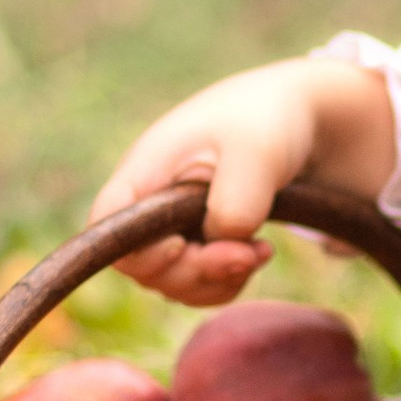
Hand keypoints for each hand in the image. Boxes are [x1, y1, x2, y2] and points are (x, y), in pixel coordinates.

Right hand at [87, 55, 397, 305]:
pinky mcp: (196, 241)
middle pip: (140, 266)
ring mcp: (169, 225)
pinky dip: (227, 280)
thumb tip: (223, 245)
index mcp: (146, 170)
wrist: (295, 116)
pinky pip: (198, 283)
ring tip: (259, 251)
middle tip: (246, 253)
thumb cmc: (266, 122)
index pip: (105, 226)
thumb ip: (235, 203)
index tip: (182, 245)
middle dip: (194, 272)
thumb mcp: (257, 153)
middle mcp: (148, 201)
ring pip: (171, 282)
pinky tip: (258, 253)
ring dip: (215, 280)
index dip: (134, 251)